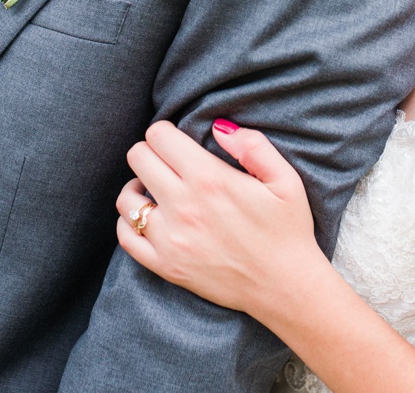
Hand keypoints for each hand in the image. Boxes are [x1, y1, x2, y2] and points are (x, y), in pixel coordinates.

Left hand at [115, 120, 326, 318]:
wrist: (285, 287)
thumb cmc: (288, 230)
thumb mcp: (285, 179)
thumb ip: (253, 145)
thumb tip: (219, 127)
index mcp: (209, 179)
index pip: (159, 136)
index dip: (166, 132)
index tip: (177, 141)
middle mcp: (183, 206)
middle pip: (138, 158)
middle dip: (151, 152)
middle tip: (168, 162)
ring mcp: (170, 239)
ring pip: (126, 198)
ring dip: (138, 187)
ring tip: (155, 188)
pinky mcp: (166, 266)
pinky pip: (126, 237)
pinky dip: (129, 223)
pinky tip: (147, 218)